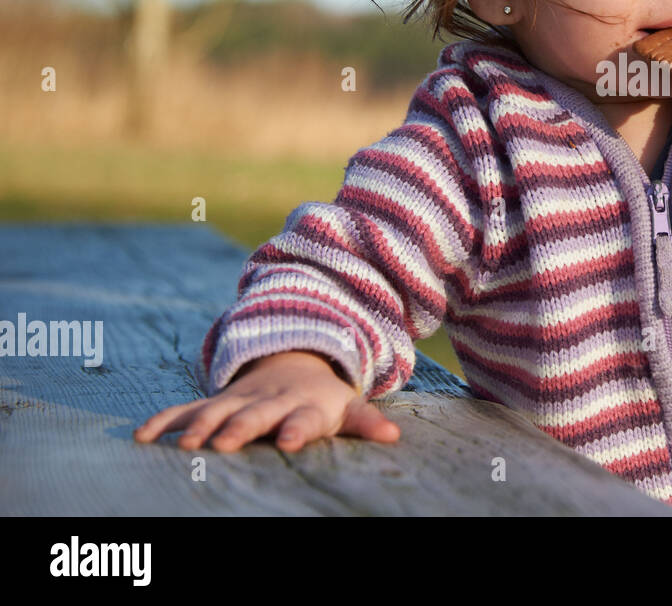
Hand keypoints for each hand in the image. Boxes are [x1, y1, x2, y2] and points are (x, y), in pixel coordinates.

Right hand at [133, 350, 400, 452]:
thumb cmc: (321, 399)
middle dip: (239, 428)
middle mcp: (267, 402)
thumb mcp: (344, 408)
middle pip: (254, 416)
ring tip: (183, 446)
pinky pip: (186, 411)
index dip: (297, 429)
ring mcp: (238, 401)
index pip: (302, 420)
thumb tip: (394, 436)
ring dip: (200, 427)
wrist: (293, 362)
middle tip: (225, 445)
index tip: (290, 443)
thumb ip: (365, 423)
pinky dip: (166, 421)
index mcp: (302, 406)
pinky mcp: (214, 403)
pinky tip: (141, 437)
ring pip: (216, 412)